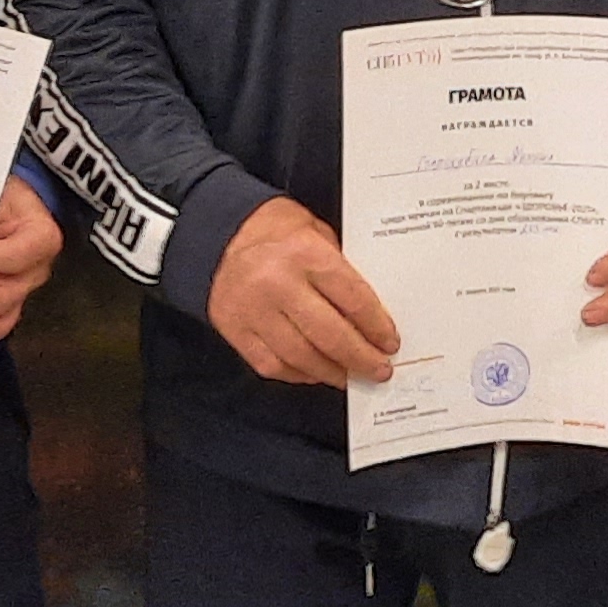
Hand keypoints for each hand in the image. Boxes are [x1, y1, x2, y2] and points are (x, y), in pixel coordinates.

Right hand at [206, 195, 399, 386]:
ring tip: (350, 375)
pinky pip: (272, 365)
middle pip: (330, 336)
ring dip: (332, 372)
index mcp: (304, 254)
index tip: (390, 342)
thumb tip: (370, 314)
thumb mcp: (317, 233)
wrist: (217, 233)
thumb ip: (342, 271)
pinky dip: (299, 374)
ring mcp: (253, 310)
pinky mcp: (235, 330)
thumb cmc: (274, 231)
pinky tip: (316, 372)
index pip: (353, 300)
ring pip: (301, 357)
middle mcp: (277, 284)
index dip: (377, 327)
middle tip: (379, 369)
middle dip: (361, 358)